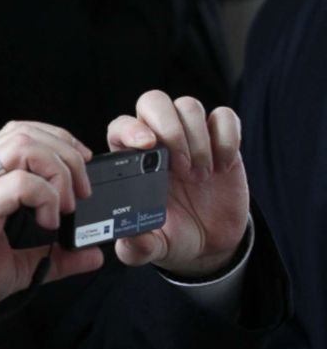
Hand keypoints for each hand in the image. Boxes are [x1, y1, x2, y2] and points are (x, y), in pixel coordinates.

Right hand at [0, 122, 103, 337]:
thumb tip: (90, 254)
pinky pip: (19, 183)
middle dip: (65, 153)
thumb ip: (53, 258)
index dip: (54, 140)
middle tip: (80, 190)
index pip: (16, 134)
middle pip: (23, 132)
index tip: (79, 168)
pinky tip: (48, 222)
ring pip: (22, 146)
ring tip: (65, 203)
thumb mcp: (16, 267)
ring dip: (57, 169)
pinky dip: (45, 196)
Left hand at [106, 90, 248, 276]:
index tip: (147, 146)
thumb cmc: (172, 236)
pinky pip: (224, 116)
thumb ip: (137, 246)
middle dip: (169, 128)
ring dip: (197, 140)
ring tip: (200, 176)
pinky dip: (226, 138)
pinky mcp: (221, 140)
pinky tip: (222, 167)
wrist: (210, 243)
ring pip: (188, 106)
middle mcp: (158, 140)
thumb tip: (130, 239)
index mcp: (131, 160)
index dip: (131, 129)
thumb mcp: (152, 247)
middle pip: (153, 101)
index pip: (121, 126)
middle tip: (181, 167)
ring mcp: (190, 136)